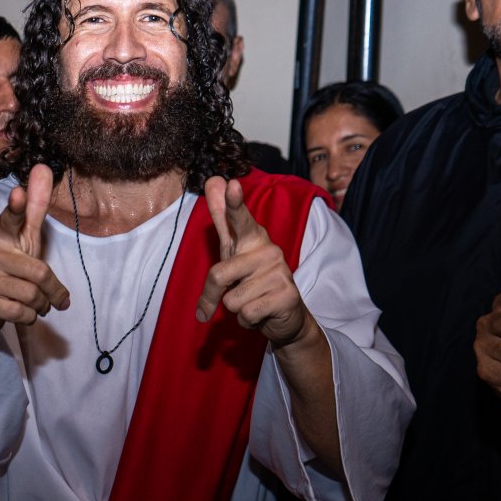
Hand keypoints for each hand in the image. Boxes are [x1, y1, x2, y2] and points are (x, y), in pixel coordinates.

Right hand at [0, 164, 68, 338]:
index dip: (16, 207)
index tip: (18, 193)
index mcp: (1, 234)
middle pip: (39, 273)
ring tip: (36, 305)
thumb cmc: (10, 267)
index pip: (11, 219)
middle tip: (54, 298)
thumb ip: (35, 208)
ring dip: (41, 306)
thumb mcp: (25, 238)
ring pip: (31, 296)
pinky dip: (30, 317)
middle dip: (53, 292)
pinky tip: (22, 313)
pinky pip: (20, 312)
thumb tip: (43, 167)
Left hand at [197, 176, 313, 347]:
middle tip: (228, 296)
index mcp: (253, 238)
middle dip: (214, 295)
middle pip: (219, 275)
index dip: (233, 203)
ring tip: (253, 301)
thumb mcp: (233, 250)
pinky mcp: (287, 295)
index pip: (239, 218)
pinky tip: (261, 313)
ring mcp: (280, 272)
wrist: (285, 316)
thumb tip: (213, 180)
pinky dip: (248, 321)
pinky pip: (247, 314)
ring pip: (232, 300)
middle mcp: (269, 250)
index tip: (231, 185)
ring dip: (236, 309)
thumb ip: (223, 217)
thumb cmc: (252, 279)